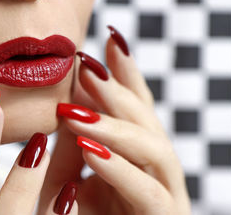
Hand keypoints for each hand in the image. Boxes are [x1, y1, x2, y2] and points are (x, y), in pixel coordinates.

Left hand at [39, 26, 190, 214]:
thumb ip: (71, 141)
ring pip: (154, 147)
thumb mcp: (69, 175)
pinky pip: (146, 190)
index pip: (136, 105)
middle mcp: (156, 167)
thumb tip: (64, 99)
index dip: (127, 72)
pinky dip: (118, 166)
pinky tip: (89, 147)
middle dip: (118, 90)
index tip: (109, 38)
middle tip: (86, 64)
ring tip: (79, 105)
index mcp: (136, 153)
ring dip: (117, 123)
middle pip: (146, 119)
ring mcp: (166, 192)